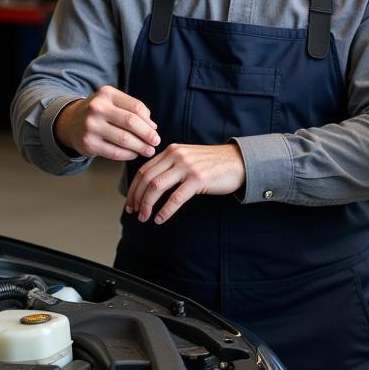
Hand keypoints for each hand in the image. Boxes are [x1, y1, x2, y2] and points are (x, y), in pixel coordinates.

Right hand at [54, 85, 159, 160]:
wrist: (70, 122)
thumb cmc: (100, 112)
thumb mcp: (113, 102)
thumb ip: (134, 110)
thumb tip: (153, 127)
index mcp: (107, 94)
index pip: (136, 107)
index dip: (148, 120)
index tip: (155, 130)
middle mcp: (97, 108)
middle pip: (131, 122)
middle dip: (147, 134)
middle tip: (156, 142)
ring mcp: (90, 126)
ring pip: (124, 139)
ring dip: (140, 147)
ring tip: (149, 150)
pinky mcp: (88, 143)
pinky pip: (114, 152)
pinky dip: (128, 154)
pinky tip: (134, 154)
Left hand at [124, 142, 245, 223]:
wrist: (238, 161)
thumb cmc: (213, 163)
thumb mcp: (188, 158)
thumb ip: (171, 165)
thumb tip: (150, 184)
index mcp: (172, 150)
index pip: (144, 169)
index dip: (134, 188)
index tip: (131, 202)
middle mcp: (177, 156)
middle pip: (147, 178)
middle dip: (137, 198)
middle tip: (134, 212)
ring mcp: (188, 167)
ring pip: (157, 187)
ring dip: (147, 205)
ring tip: (145, 217)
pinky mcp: (198, 179)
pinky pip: (175, 198)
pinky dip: (165, 211)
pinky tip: (160, 218)